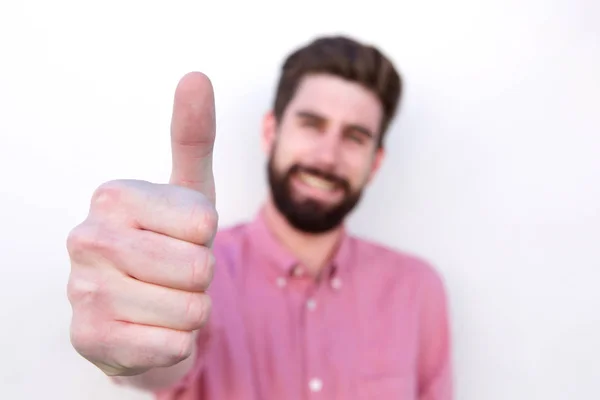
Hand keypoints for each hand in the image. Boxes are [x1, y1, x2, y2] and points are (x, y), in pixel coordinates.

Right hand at [66, 72, 217, 375]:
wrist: (147, 313)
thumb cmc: (171, 246)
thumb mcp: (189, 192)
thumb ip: (193, 136)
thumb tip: (196, 76)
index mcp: (112, 196)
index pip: (203, 224)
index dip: (205, 240)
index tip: (180, 239)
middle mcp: (85, 238)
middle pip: (197, 268)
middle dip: (200, 280)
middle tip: (173, 276)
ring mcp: (81, 291)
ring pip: (189, 309)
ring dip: (190, 313)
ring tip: (163, 301)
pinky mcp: (88, 339)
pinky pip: (172, 345)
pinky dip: (176, 344)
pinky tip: (151, 331)